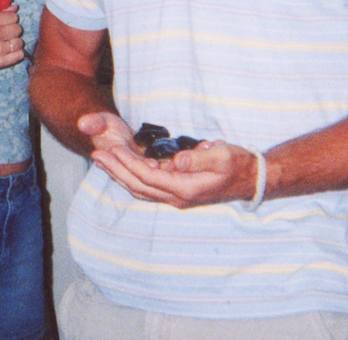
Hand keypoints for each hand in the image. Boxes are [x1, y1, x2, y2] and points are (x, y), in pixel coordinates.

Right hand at [0, 6, 24, 73]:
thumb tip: (14, 7)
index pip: (14, 17)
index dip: (11, 20)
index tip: (6, 23)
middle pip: (18, 29)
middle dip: (13, 31)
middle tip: (6, 34)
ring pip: (19, 42)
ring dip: (14, 42)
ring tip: (6, 44)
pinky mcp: (0, 61)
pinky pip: (19, 55)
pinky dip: (16, 53)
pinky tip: (9, 52)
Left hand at [83, 117, 259, 208]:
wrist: (251, 179)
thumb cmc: (237, 164)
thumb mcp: (221, 156)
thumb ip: (197, 158)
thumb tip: (175, 161)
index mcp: (185, 189)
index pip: (147, 177)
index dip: (128, 163)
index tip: (111, 149)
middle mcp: (177, 197)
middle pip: (138, 186)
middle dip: (116, 171)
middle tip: (96, 155)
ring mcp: (177, 197)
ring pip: (141, 190)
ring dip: (121, 176)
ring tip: (104, 162)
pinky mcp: (178, 192)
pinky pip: (149, 188)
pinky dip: (133, 178)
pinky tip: (124, 168)